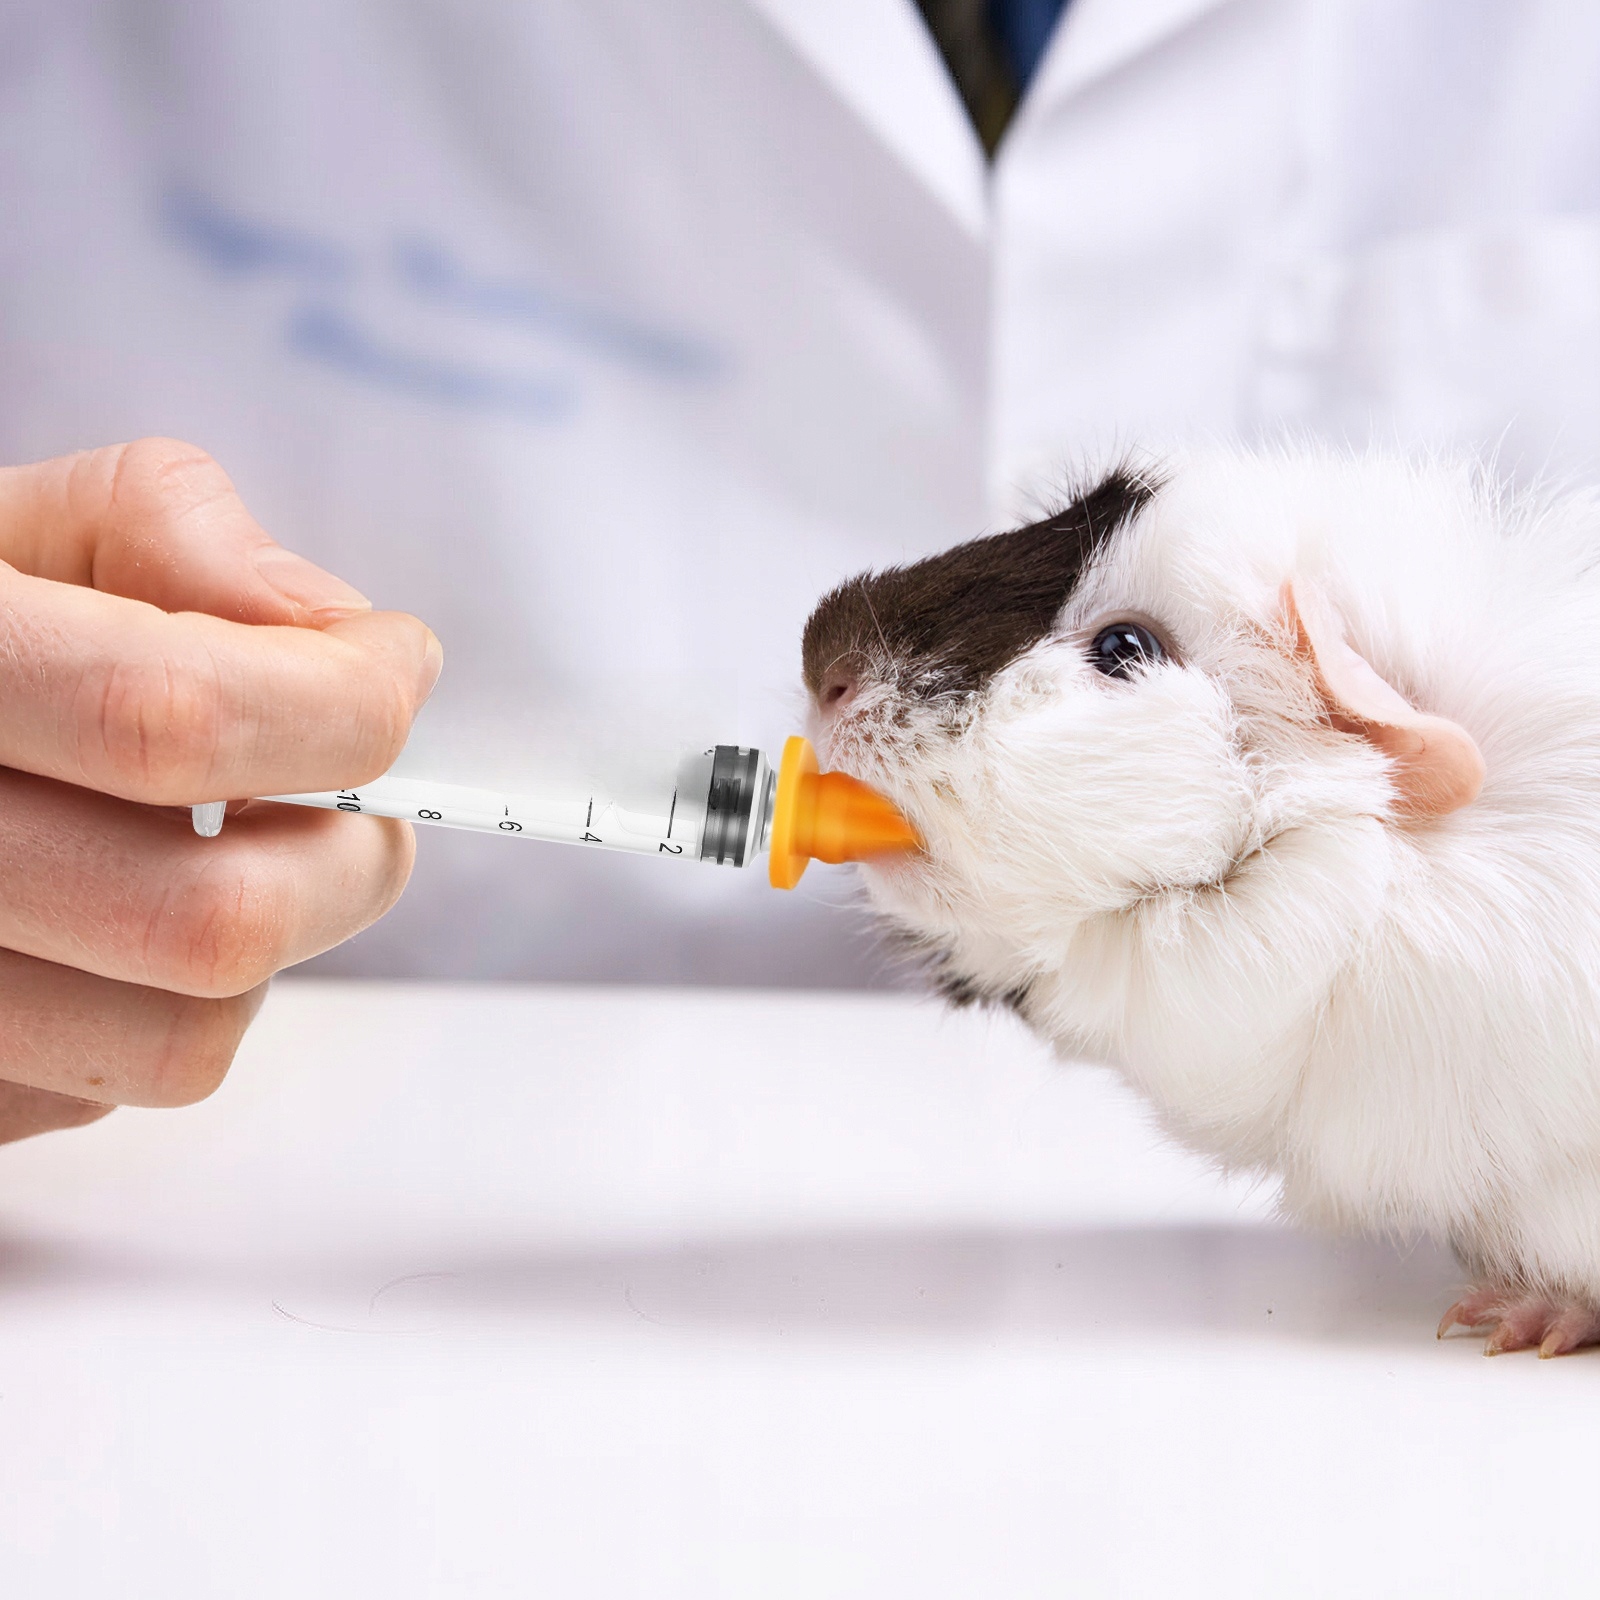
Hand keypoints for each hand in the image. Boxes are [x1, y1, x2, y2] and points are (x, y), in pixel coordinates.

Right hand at [0, 439, 441, 1142]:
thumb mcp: (7, 526)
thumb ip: (168, 530)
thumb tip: (332, 630)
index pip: (168, 720)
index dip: (337, 701)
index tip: (390, 667)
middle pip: (214, 922)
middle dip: (349, 853)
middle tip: (355, 792)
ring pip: (187, 1041)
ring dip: (260, 945)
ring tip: (216, 851)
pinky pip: (111, 1088)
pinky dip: (156, 1003)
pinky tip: (108, 916)